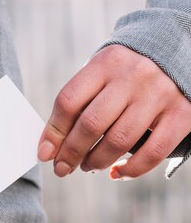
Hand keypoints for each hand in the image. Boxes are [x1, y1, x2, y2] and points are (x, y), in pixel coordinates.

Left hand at [38, 45, 190, 179]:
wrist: (178, 50)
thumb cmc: (125, 72)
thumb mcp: (101, 72)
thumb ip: (79, 102)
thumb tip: (51, 146)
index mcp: (106, 63)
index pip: (69, 102)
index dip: (53, 132)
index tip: (45, 153)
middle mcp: (134, 76)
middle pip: (91, 124)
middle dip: (71, 153)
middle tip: (62, 168)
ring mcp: (159, 95)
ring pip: (119, 141)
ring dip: (97, 161)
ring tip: (88, 166)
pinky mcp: (183, 114)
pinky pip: (153, 153)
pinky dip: (131, 170)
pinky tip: (116, 173)